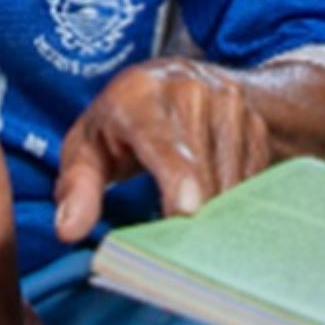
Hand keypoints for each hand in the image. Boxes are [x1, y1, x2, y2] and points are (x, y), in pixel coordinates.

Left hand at [53, 57, 270, 242]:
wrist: (176, 80)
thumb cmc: (122, 120)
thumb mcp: (87, 146)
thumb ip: (77, 187)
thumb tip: (69, 229)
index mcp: (138, 96)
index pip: (162, 139)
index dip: (176, 175)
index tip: (186, 211)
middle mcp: (189, 91)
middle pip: (201, 170)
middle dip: (192, 214)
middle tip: (175, 244)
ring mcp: (229, 105)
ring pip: (231, 179)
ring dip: (213, 211)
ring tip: (189, 215)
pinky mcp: (255, 123)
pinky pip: (252, 179)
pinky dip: (234, 200)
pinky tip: (213, 201)